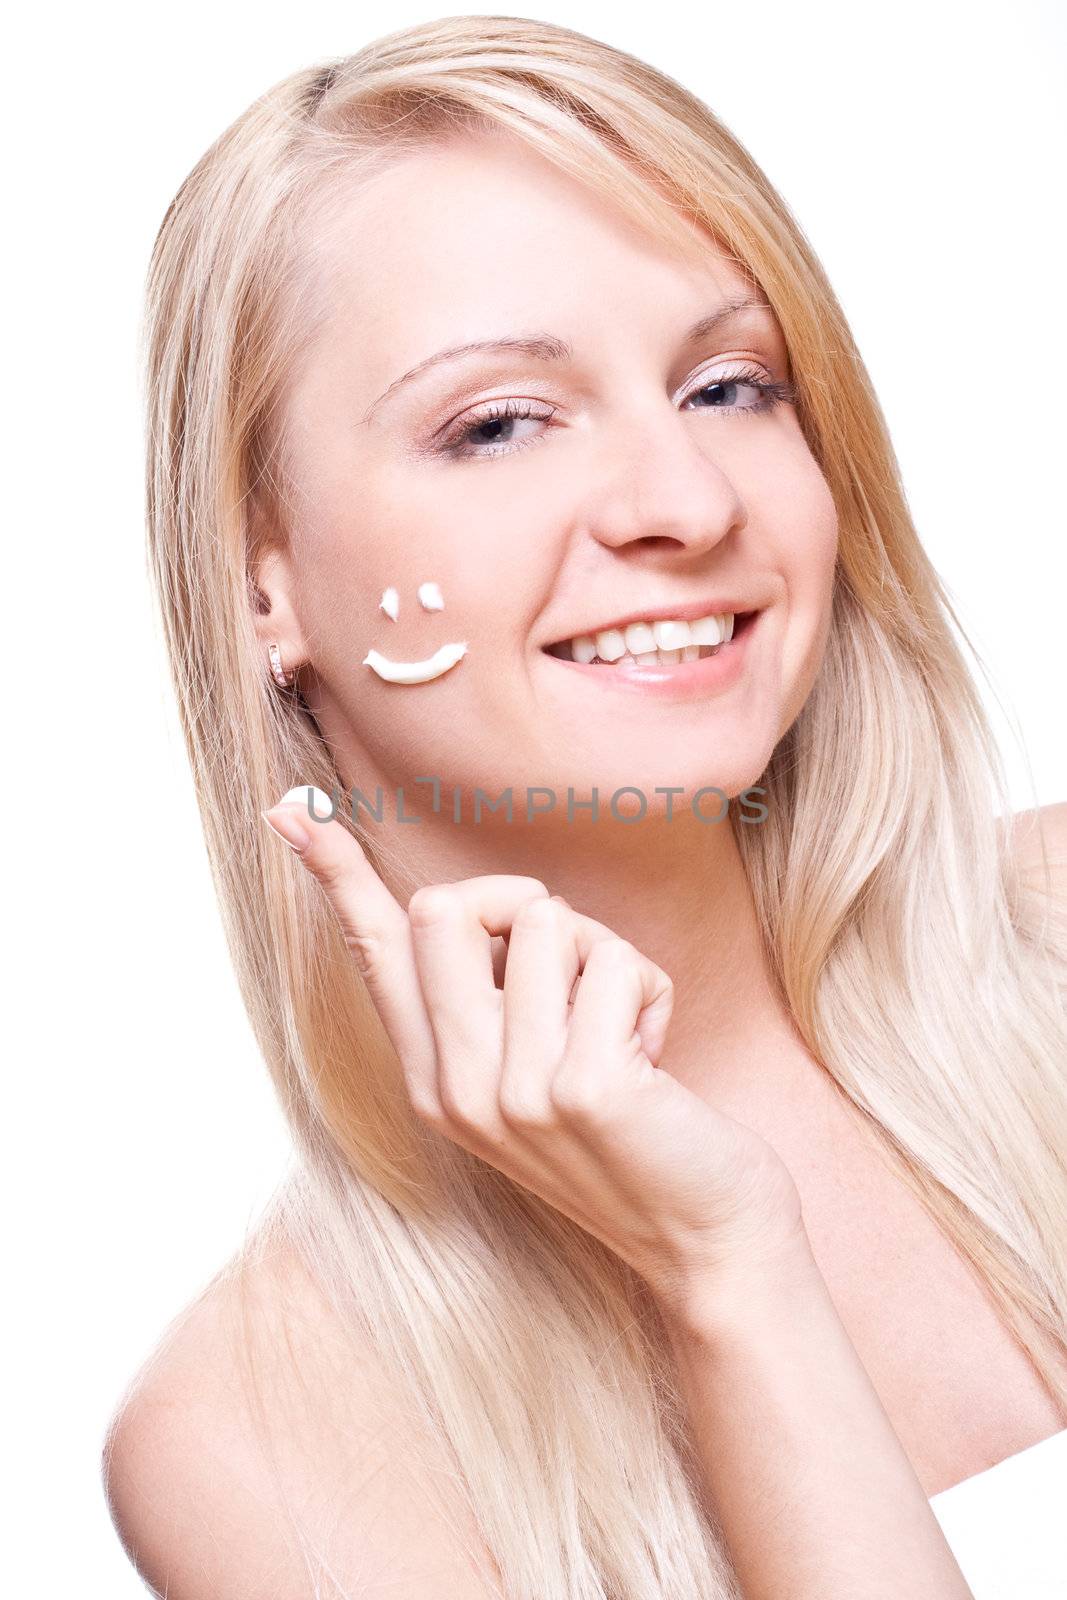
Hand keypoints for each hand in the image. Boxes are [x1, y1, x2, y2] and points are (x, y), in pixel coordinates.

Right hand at [262, 789, 806, 1315]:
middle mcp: (454, 1087)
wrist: (704, 1242)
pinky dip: (650, 991)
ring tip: (621, 1031)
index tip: (290, 811)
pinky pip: (615, 962)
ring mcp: (512, 1093)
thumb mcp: (533, 1076)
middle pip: (448, 906)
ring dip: (605, 956)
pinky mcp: (582, 1088)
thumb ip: (486, 1002)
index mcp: (431, 1078)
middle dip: (525, 905)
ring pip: (547, 920)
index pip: (374, 953)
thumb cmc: (631, 1137)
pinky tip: (653, 1057)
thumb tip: (463, 905)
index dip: (337, 874)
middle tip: (573, 974)